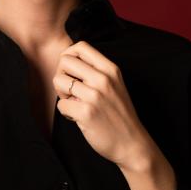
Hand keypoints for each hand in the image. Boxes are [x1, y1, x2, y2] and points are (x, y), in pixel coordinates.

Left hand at [53, 40, 155, 170]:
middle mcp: (103, 79)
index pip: (80, 46)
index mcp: (110, 69)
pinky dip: (66, 112)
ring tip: (75, 103)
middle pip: (65, 61)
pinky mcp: (86, 113)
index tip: (72, 71)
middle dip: (62, 75)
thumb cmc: (119, 113)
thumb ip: (96, 71)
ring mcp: (95, 96)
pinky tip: (78, 117)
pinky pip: (61, 105)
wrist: (132, 143)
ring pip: (58, 81)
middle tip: (70, 90)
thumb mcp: (115, 84)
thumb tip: (67, 60)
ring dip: (62, 94)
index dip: (69, 56)